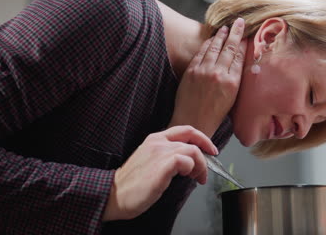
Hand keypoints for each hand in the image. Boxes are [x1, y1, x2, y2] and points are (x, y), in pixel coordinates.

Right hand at [102, 125, 217, 220]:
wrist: (114, 195)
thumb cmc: (132, 183)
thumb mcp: (150, 161)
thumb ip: (167, 155)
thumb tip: (189, 161)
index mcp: (155, 139)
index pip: (186, 130)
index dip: (202, 138)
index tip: (211, 150)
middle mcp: (158, 142)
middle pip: (192, 140)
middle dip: (204, 156)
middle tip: (205, 171)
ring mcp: (159, 152)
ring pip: (193, 150)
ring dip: (200, 166)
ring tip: (196, 178)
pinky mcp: (161, 166)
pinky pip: (186, 161)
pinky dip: (192, 169)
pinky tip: (187, 178)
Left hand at [168, 18, 247, 136]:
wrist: (193, 121)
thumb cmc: (214, 114)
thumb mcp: (232, 98)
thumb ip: (235, 80)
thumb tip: (238, 65)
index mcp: (232, 82)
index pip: (239, 57)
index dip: (243, 44)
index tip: (247, 35)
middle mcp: (219, 74)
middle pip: (229, 48)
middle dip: (236, 33)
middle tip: (240, 22)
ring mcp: (204, 71)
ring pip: (215, 47)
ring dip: (221, 35)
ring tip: (226, 28)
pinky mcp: (192, 71)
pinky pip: (201, 52)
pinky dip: (207, 43)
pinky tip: (211, 38)